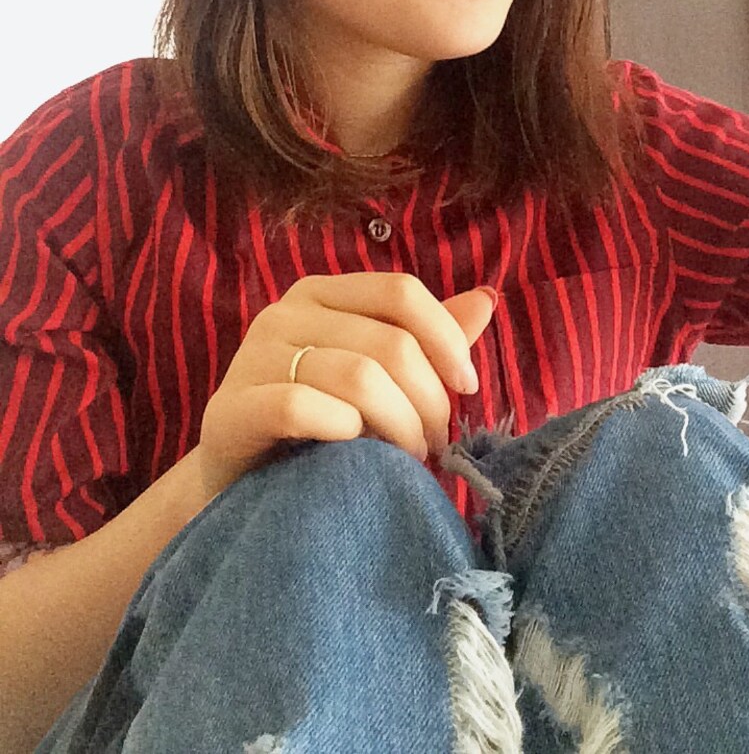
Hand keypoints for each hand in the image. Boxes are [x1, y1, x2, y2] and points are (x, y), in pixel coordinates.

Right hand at [195, 273, 495, 499]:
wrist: (238, 487)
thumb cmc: (319, 426)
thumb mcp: (377, 375)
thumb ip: (426, 339)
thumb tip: (486, 299)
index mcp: (323, 293)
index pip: (401, 292)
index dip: (446, 338)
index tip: (467, 387)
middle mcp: (284, 312)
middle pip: (389, 342)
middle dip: (429, 400)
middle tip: (434, 444)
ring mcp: (253, 356)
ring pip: (358, 376)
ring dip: (399, 425)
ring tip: (406, 459)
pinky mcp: (231, 408)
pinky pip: (303, 406)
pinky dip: (344, 431)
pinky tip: (354, 451)